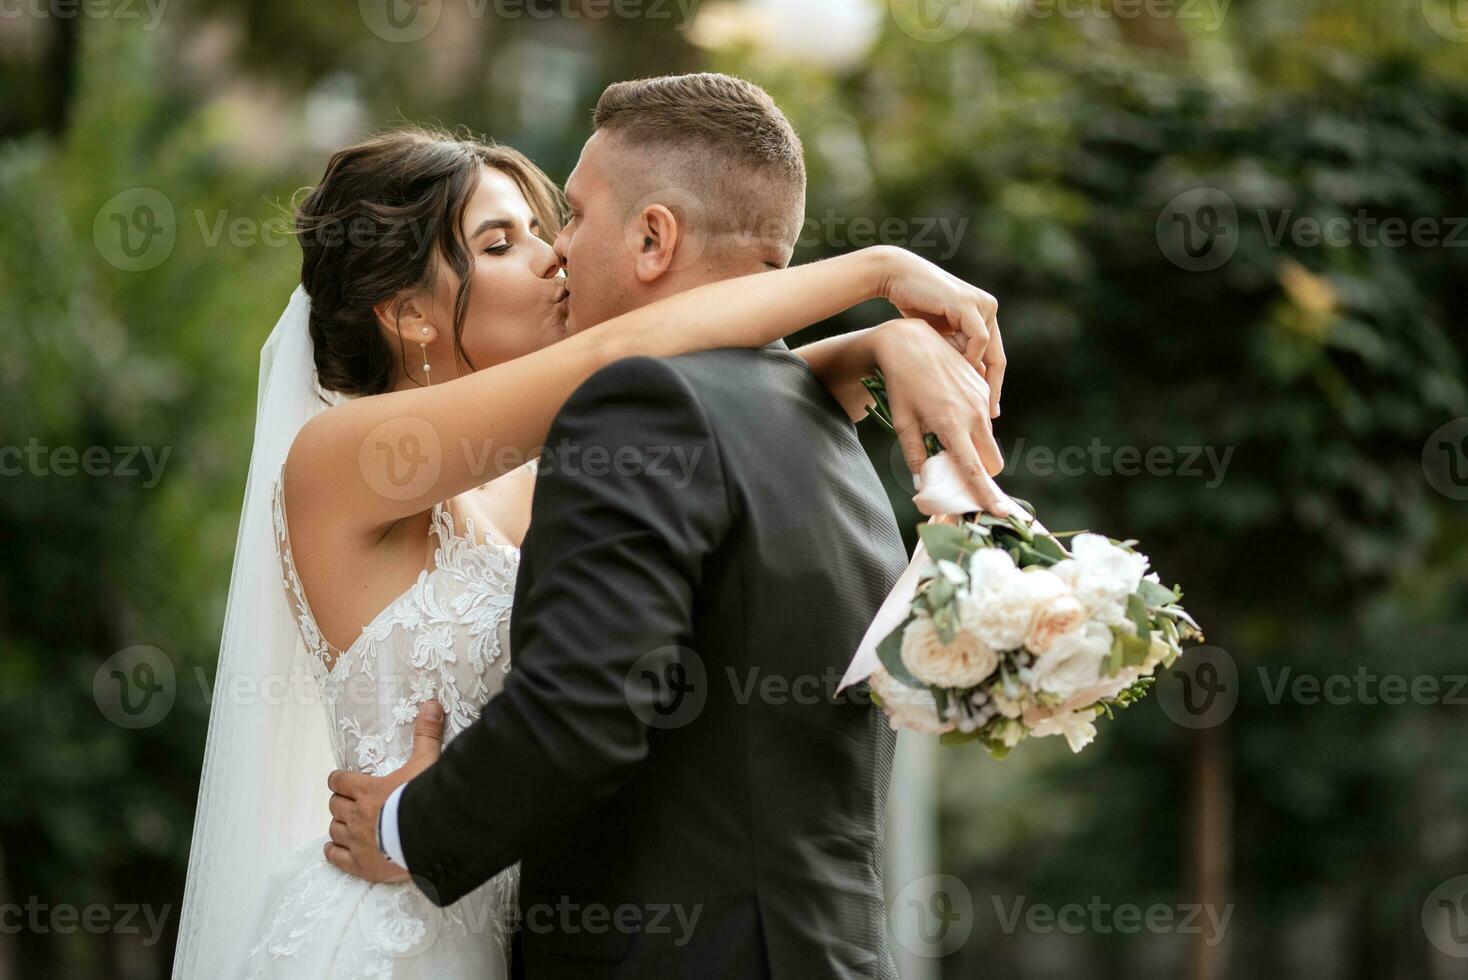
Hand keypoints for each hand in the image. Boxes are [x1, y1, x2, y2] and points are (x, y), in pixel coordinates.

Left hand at [324, 700, 444, 882]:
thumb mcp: (428, 763)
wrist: (430, 837)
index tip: (342, 780)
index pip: (340, 781)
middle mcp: (356, 815)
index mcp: (368, 790)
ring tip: (348, 825)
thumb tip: (431, 705)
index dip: (339, 780)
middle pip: (335, 806)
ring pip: (334, 830)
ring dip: (339, 825)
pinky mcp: (361, 865)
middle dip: (340, 802)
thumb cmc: (426, 799)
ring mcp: (356, 842)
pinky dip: (333, 852)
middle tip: (350, 802)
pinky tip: (335, 849)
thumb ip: (426, 735)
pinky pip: (335, 857)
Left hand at [872, 319, 1012, 515]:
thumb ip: (915, 455)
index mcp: (952, 426)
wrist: (910, 342)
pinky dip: (972, 426)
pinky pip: (985, 418)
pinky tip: (947, 410)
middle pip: (993, 461)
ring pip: (990, 440)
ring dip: (975, 448)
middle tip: (956, 471)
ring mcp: (982, 398)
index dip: (986, 494)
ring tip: (944, 435)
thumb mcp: (903, 422)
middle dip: (981, 472)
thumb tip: (924, 485)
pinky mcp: (983, 386)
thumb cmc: (901, 385)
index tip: (998, 512)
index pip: (975, 470)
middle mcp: (974, 414)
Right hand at [873, 246, 1004, 418]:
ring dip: (976, 373)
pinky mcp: (967, 303)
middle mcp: (987, 308)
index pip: (994, 357)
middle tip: (989, 413)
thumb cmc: (912, 305)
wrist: (895, 277)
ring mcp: (980, 304)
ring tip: (969, 397)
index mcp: (982, 315)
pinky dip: (970, 356)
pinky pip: (978, 338)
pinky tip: (957, 370)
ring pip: (988, 349)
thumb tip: (963, 383)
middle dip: (993, 387)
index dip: (993, 384)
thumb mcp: (937, 335)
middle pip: (997, 356)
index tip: (989, 409)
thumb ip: (952, 352)